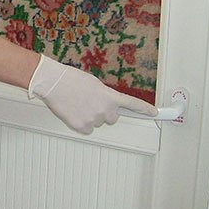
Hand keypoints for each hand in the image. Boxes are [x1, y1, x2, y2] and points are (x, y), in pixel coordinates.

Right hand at [28, 55, 157, 133]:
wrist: (53, 83)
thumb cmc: (69, 79)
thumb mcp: (93, 83)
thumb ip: (104, 95)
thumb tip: (105, 103)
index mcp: (109, 96)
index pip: (132, 104)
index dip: (145, 109)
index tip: (155, 113)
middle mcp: (105, 109)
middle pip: (112, 118)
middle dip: (104, 112)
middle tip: (90, 103)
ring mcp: (94, 119)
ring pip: (97, 123)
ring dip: (90, 116)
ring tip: (77, 104)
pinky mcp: (82, 127)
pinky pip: (86, 129)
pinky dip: (80, 123)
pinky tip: (73, 112)